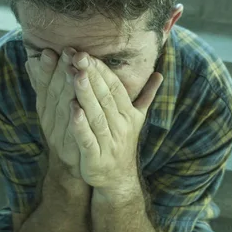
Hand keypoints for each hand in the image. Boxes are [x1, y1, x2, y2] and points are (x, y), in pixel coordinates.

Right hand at [25, 47, 82, 178]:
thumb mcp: (52, 108)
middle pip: (55, 93)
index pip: (45, 85)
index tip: (50, 51)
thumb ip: (44, 85)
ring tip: (74, 72)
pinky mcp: (70, 149)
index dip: (47, 69)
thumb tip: (32, 61)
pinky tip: (76, 108)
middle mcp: (50, 120)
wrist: (71, 168)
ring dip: (68, 90)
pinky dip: (73, 120)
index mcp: (46, 108)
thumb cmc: (65, 131)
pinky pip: (72, 133)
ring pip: (63, 109)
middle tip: (67, 53)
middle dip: (60, 72)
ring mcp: (59, 135)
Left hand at [68, 52, 163, 193]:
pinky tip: (71, 110)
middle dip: (91, 76)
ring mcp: (109, 142)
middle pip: (105, 97)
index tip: (86, 53)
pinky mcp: (96, 158)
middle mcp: (121, 126)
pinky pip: (88, 139)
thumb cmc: (122, 142)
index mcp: (128, 113)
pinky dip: (80, 125)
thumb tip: (159, 74)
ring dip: (85, 95)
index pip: (114, 87)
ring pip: (96, 115)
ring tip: (74, 75)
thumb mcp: (137, 118)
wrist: (118, 179)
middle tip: (77, 56)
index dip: (101, 70)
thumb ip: (146, 95)